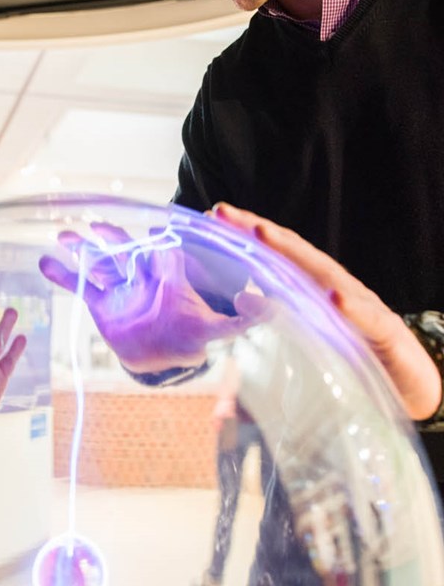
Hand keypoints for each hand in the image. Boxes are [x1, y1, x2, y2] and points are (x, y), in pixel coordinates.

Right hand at [39, 222, 245, 372]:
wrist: (161, 353)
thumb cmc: (191, 332)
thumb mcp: (219, 326)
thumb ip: (243, 319)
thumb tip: (271, 305)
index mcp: (168, 277)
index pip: (163, 256)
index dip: (160, 247)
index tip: (157, 234)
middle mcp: (142, 276)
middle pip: (125, 252)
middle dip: (112, 240)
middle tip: (96, 227)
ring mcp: (120, 287)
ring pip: (99, 265)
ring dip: (81, 251)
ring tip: (64, 237)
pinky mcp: (102, 303)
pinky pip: (80, 287)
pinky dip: (63, 277)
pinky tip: (45, 263)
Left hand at [212, 203, 441, 419]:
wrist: (413, 388)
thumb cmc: (350, 370)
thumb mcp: (296, 376)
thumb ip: (260, 389)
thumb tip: (220, 413)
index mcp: (308, 294)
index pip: (272, 259)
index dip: (243, 238)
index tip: (211, 218)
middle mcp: (330, 291)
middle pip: (289, 254)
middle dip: (255, 230)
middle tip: (222, 212)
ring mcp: (358, 308)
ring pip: (322, 274)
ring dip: (291, 253)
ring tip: (262, 234)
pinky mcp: (386, 334)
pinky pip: (368, 319)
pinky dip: (352, 308)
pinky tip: (334, 297)